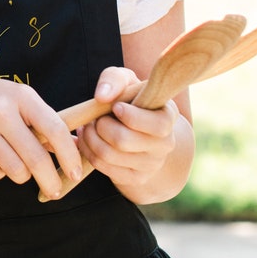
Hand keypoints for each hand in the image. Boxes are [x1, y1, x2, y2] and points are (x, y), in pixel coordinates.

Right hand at [0, 71, 82, 199]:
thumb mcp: (16, 98)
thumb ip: (43, 121)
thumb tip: (75, 146)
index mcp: (20, 96)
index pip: (54, 129)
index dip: (69, 155)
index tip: (76, 173)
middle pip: (36, 158)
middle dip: (50, 180)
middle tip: (55, 190)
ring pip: (14, 171)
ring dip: (20, 174)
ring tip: (12, 161)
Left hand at [77, 66, 178, 190]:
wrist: (137, 128)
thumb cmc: (131, 98)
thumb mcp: (126, 80)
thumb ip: (115, 79)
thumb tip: (102, 96)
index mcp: (168, 117)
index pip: (157, 126)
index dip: (131, 116)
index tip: (116, 106)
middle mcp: (165, 144)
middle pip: (123, 140)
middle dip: (101, 125)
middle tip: (96, 117)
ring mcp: (151, 164)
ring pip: (108, 155)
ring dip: (90, 137)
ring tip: (88, 126)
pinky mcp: (135, 178)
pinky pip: (103, 166)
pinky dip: (88, 150)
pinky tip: (88, 138)